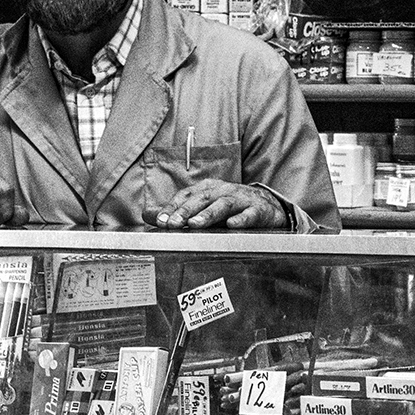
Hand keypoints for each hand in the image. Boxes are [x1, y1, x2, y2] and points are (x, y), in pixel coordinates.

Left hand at [147, 179, 287, 230]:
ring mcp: (241, 200)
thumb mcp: (204, 207)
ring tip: (196, 224)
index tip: (161, 220)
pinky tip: (232, 225)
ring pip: (223, 205)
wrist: (267, 206)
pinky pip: (250, 215)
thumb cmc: (231, 208)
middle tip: (174, 223)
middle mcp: (223, 191)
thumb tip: (148, 215)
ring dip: (209, 214)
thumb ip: (177, 212)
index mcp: (208, 189)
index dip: (174, 207)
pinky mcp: (258, 211)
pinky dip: (241, 219)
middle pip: (202, 199)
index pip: (187, 195)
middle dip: (187, 211)